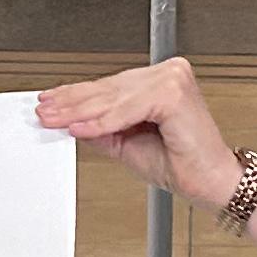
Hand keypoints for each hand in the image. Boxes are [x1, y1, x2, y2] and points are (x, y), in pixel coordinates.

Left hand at [32, 58, 239, 209]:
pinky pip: (126, 110)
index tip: (51, 102)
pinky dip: (101, 122)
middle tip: (45, 110)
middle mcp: (168, 74)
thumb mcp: (127, 145)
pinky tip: (79, 128)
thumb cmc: (181, 164)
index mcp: (161, 81)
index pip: (111, 85)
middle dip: (72, 103)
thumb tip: (71, 122)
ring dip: (80, 112)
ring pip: (114, 98)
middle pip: (109, 89)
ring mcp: (173, 79)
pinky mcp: (173, 94)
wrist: (211, 182)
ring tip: (55, 120)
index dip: (77, 95)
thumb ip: (101, 130)